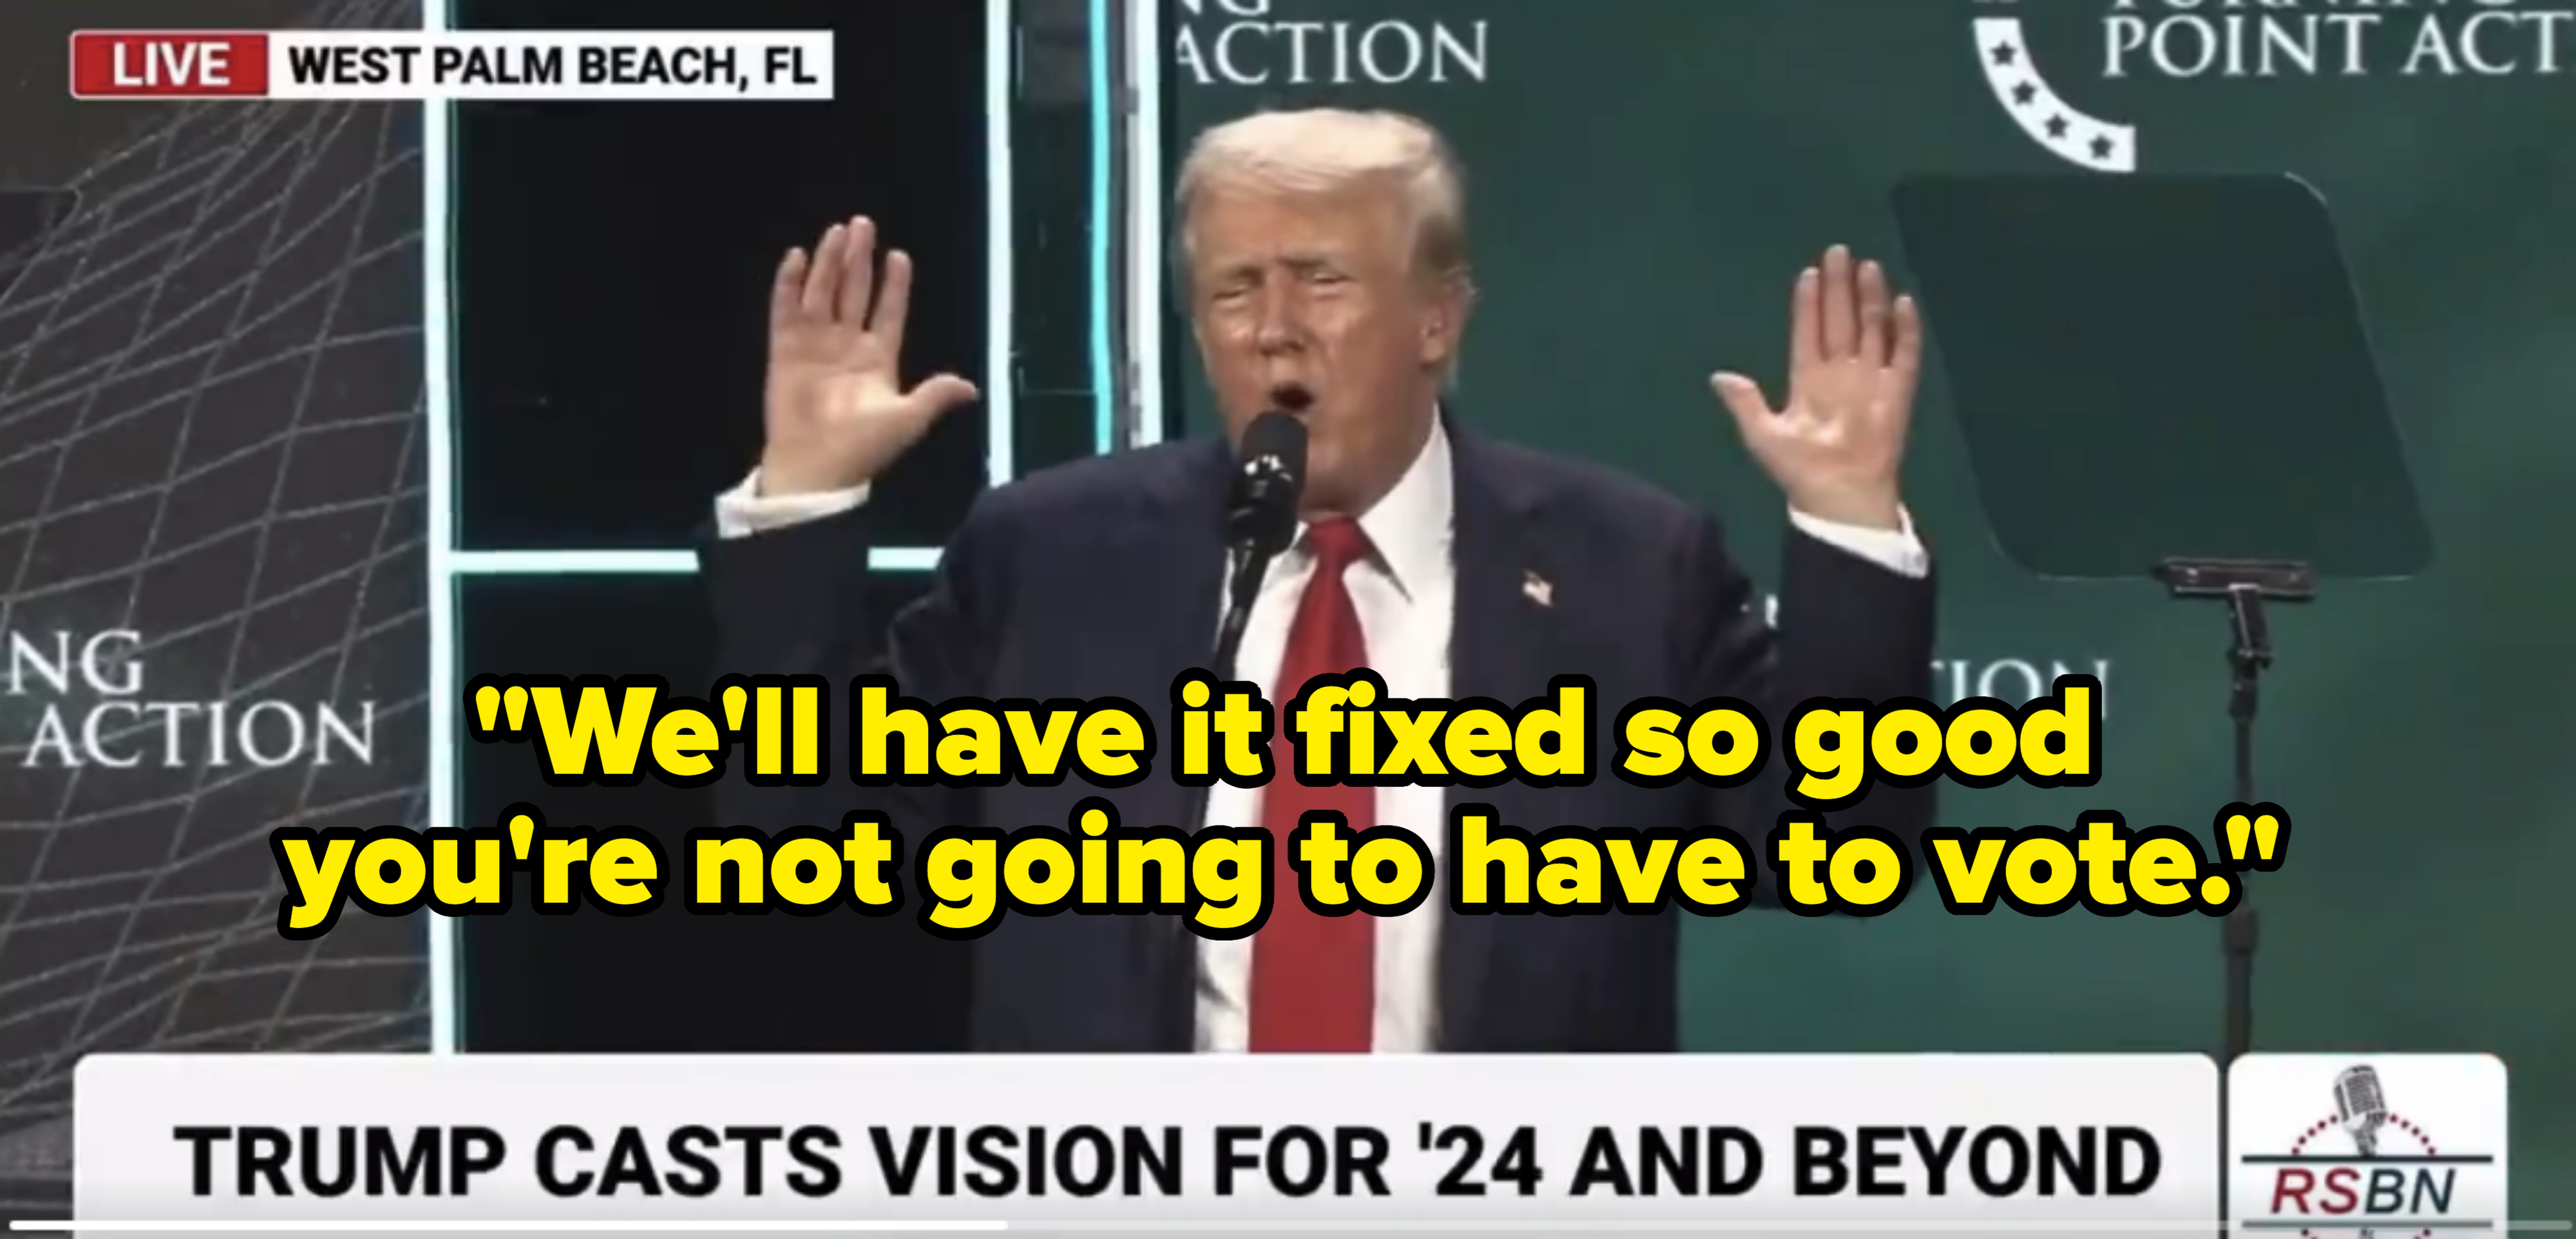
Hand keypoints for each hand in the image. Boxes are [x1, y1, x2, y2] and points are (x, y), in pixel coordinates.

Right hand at [758, 216, 978, 495]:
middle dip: (859, 259)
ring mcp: (814, 345)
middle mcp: (846, 346)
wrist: (817, 467)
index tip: (900, 256)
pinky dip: (790, 283)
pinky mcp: (785, 351)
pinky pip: (786, 309)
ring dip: (829, 263)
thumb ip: (935, 396)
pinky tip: (796, 257)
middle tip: (864, 224)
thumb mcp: (908, 419)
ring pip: (823, 293)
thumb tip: (971, 388)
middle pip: (854, 292)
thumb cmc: (864, 447)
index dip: (894, 285)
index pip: (889, 312)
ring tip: (836, 231)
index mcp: (878, 359)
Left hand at [1712, 245, 1921, 530]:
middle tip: (1838, 251)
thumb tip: (1718, 376)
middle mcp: (1840, 373)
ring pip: (1872, 328)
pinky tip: (1902, 301)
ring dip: (1869, 299)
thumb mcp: (1763, 435)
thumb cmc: (1800, 469)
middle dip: (1839, 287)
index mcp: (1808, 381)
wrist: (1839, 494)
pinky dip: (1905, 329)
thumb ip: (1745, 403)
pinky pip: (1905, 353)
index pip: (1808, 332)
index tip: (1808, 273)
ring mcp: (1871, 379)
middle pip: (1841, 321)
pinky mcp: (1897, 390)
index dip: (1808, 304)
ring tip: (1867, 266)